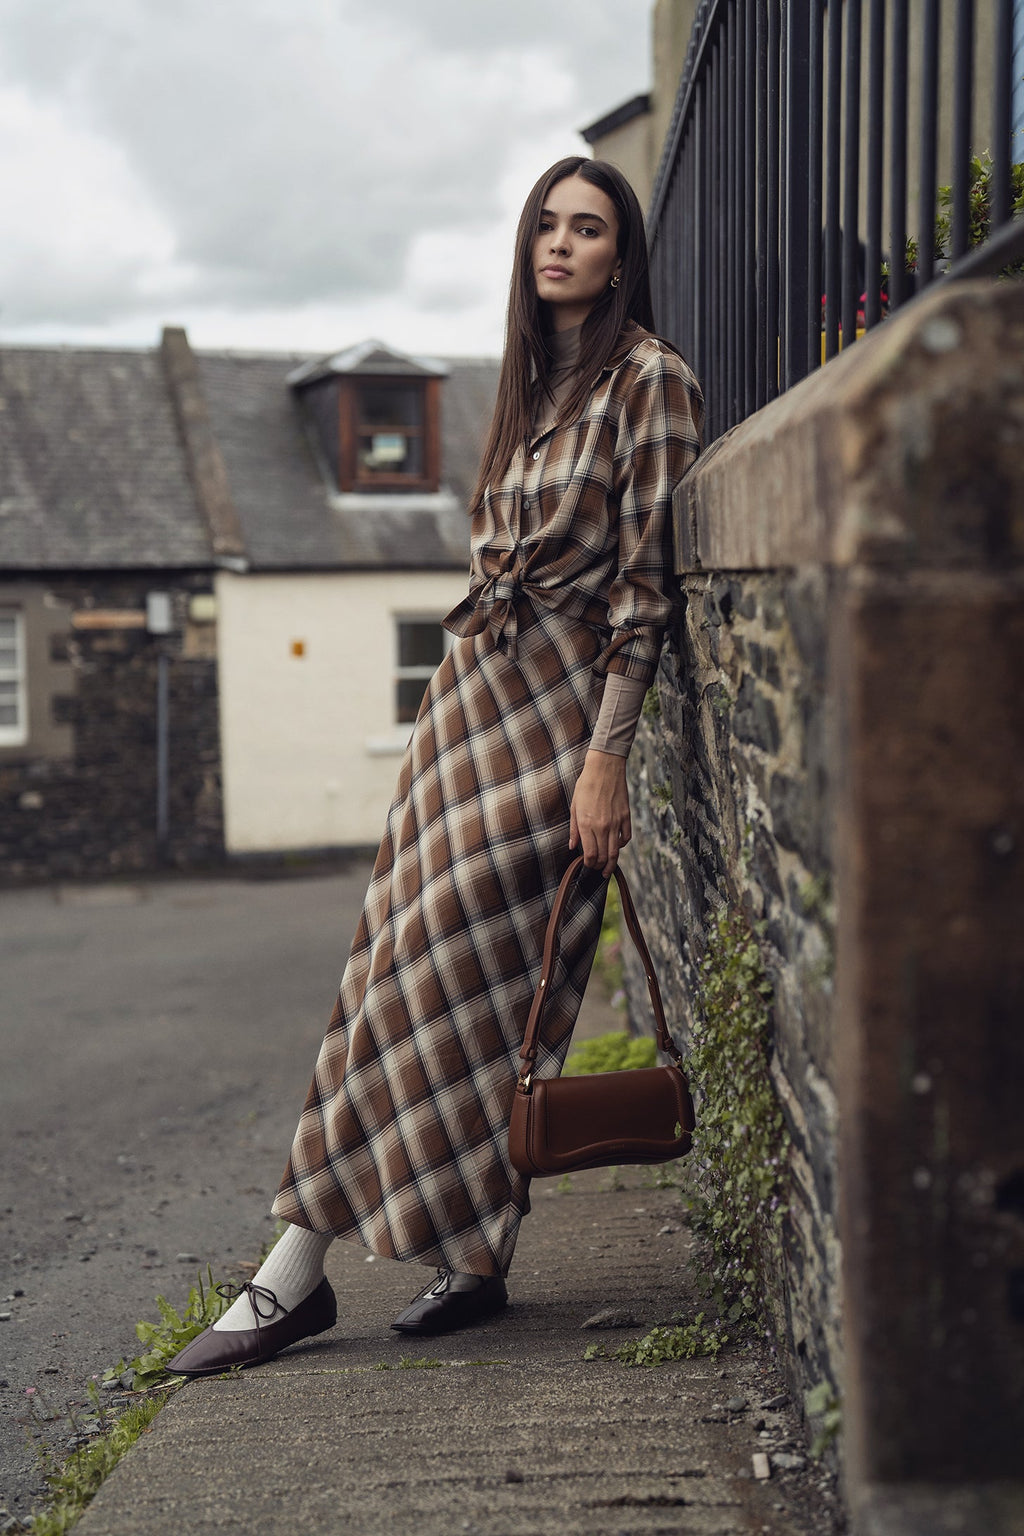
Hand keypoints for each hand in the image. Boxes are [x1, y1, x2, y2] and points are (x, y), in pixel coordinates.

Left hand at [569, 750, 630, 877]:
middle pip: (604, 857)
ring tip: (608, 868)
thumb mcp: (574, 806)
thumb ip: (574, 829)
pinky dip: (622, 845)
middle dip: (600, 867)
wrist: (605, 768)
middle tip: (598, 870)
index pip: (590, 855)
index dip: (589, 864)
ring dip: (612, 863)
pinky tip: (617, 846)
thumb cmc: (586, 785)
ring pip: (616, 851)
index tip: (588, 865)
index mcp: (586, 824)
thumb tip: (573, 847)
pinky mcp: (626, 816)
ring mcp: (616, 822)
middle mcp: (602, 826)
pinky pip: (626, 838)